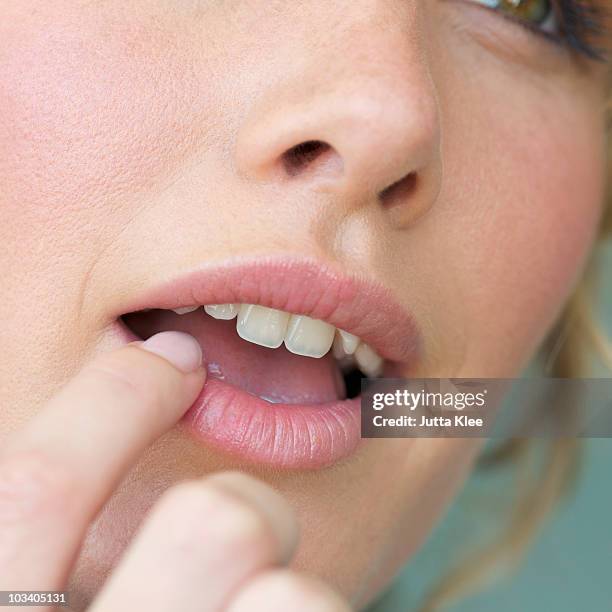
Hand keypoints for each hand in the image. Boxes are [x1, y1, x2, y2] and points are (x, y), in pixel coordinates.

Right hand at [0, 331, 349, 611]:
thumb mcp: (28, 604)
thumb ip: (40, 554)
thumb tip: (113, 425)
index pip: (40, 486)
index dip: (114, 396)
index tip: (173, 356)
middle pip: (215, 523)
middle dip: (247, 504)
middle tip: (248, 522)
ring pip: (295, 598)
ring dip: (290, 598)